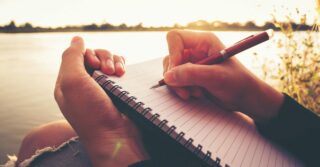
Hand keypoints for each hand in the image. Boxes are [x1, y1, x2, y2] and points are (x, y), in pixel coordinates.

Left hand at [54, 36, 148, 166]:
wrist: (115, 136)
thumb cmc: (91, 113)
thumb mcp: (72, 82)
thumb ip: (71, 57)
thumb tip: (77, 39)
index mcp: (69, 82)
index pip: (77, 55)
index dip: (88, 54)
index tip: (94, 65)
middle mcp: (85, 83)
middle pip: (95, 55)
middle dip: (104, 58)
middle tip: (109, 72)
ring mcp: (103, 86)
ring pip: (109, 60)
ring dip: (115, 61)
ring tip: (119, 74)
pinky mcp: (118, 89)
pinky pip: (120, 69)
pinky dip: (122, 66)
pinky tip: (124, 74)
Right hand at [163, 30, 283, 121]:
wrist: (246, 98)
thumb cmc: (237, 83)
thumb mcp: (216, 77)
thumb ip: (192, 74)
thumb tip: (168, 76)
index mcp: (203, 41)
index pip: (175, 38)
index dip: (172, 54)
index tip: (176, 73)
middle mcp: (195, 50)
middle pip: (170, 56)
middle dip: (176, 75)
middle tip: (186, 90)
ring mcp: (192, 63)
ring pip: (171, 70)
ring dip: (179, 84)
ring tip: (196, 93)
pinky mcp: (190, 75)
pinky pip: (175, 79)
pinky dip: (181, 89)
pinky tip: (195, 94)